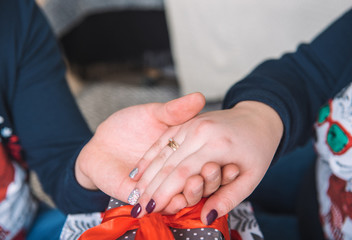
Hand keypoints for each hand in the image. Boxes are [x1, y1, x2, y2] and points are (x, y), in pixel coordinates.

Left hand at [74, 92, 205, 202]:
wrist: (101, 142)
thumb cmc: (128, 124)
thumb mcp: (154, 114)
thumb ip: (174, 111)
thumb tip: (199, 97)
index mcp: (183, 153)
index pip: (205, 160)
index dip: (218, 160)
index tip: (229, 157)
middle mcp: (176, 173)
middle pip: (200, 181)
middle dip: (209, 179)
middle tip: (213, 170)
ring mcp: (162, 187)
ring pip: (184, 196)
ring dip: (193, 193)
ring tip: (195, 183)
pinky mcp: (146, 198)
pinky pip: (162, 205)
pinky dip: (172, 204)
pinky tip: (176, 199)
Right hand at [130, 101, 282, 223]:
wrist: (258, 118)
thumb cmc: (258, 149)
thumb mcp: (252, 177)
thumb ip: (229, 198)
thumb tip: (206, 217)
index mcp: (218, 144)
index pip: (182, 173)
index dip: (163, 194)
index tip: (150, 210)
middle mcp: (200, 131)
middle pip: (168, 164)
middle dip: (150, 189)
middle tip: (138, 208)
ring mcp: (192, 123)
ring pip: (162, 152)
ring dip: (146, 174)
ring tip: (133, 194)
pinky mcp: (186, 122)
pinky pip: (163, 140)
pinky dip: (149, 156)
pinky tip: (138, 170)